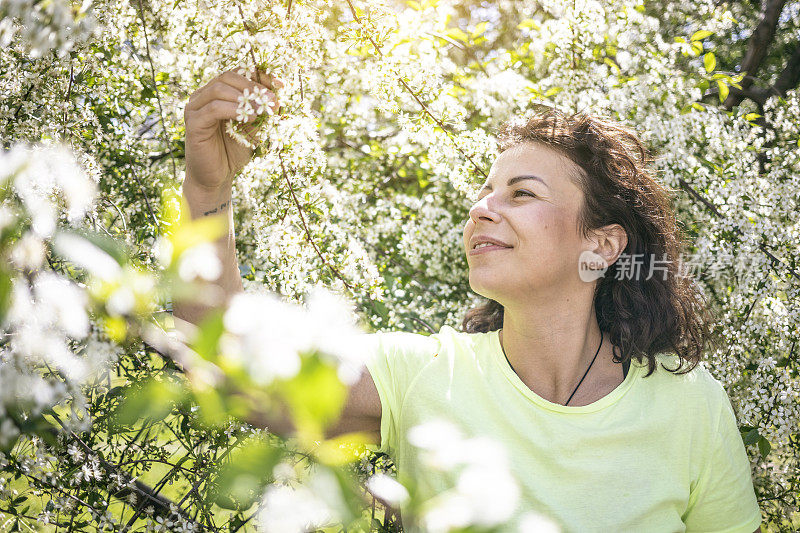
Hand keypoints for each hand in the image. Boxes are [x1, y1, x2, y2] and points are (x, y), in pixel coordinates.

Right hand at [183, 69, 282, 192]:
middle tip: (270, 98)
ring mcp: (195, 109)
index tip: (280, 84)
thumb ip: (259, 112)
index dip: (258, 76)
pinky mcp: (193, 123)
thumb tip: (275, 97)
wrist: (216, 178)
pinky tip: (250, 118)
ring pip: (218, 89)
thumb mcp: (252, 128)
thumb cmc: (232, 152)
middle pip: (226, 77)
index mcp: (216, 95)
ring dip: (243, 97)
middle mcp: (203, 97)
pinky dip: (233, 110)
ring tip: (261, 109)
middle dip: (252, 85)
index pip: (236, 75)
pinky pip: (213, 108)